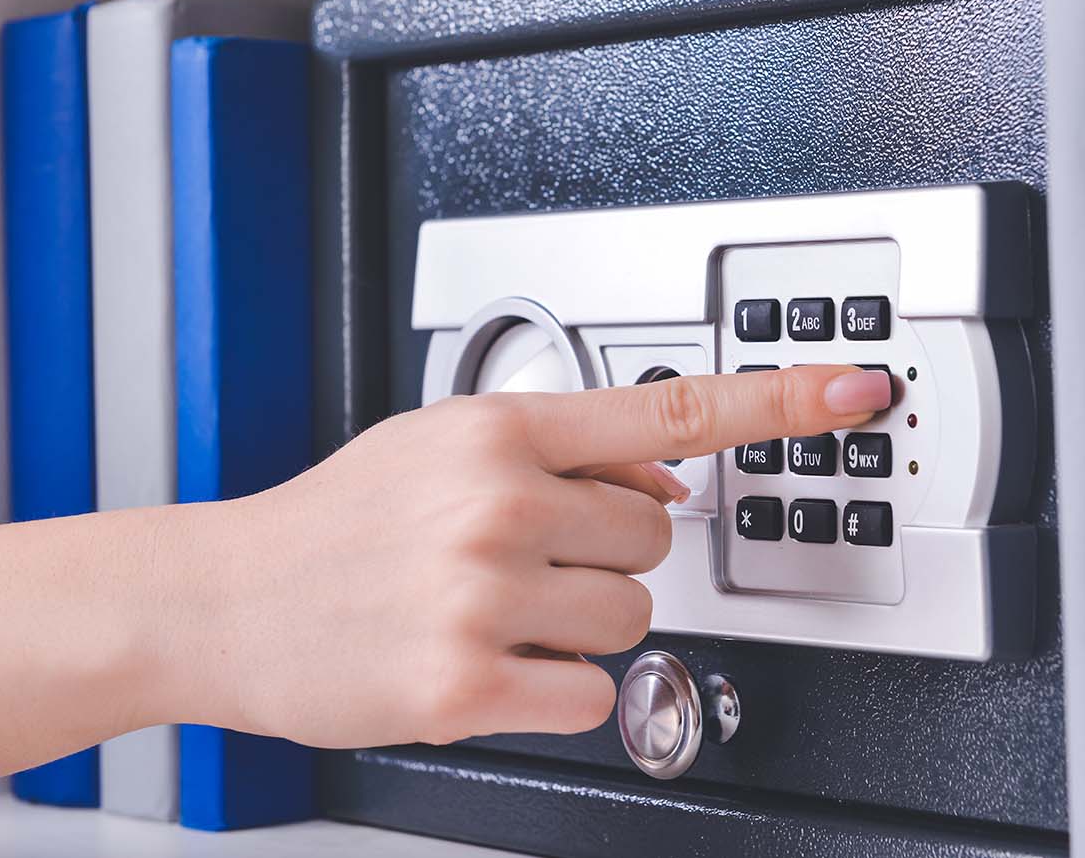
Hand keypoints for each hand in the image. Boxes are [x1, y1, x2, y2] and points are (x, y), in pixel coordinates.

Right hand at [147, 364, 890, 748]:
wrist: (229, 599)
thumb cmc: (340, 520)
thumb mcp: (443, 444)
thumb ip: (563, 449)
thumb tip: (668, 473)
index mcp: (500, 431)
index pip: (671, 410)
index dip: (781, 399)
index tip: (855, 390)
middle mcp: (499, 502)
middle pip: (658, 541)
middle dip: (606, 556)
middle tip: (520, 559)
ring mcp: (484, 594)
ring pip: (634, 619)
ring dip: (580, 625)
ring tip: (494, 608)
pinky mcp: (469, 683)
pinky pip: (593, 693)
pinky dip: (556, 688)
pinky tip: (487, 663)